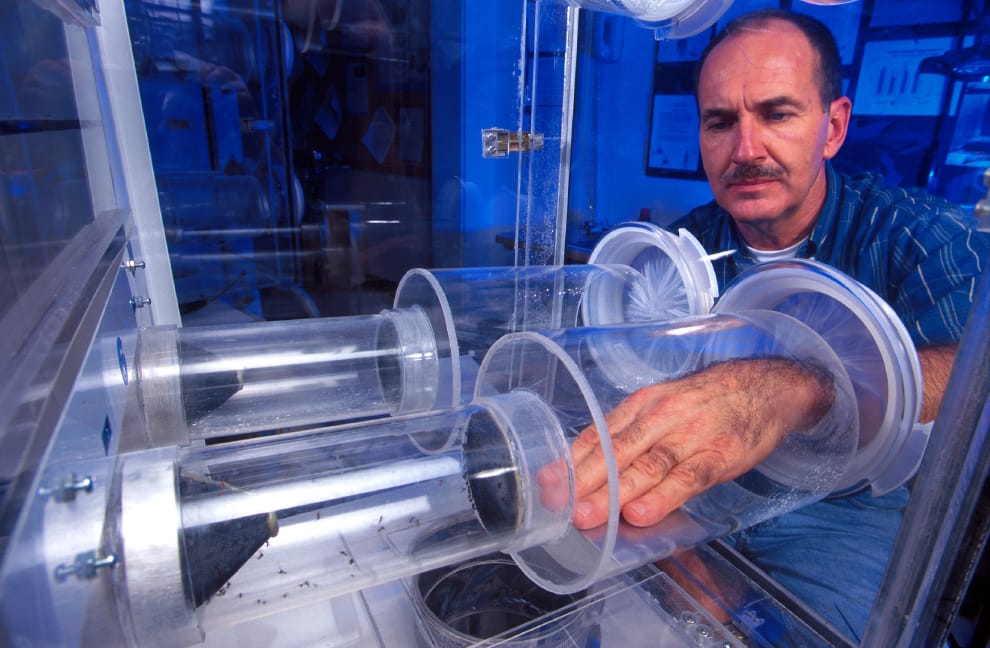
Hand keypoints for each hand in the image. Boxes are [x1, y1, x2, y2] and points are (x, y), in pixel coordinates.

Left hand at [561, 358, 834, 528]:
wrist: (767, 387)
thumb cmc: (707, 403)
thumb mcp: (664, 406)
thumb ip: (631, 435)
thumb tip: (591, 468)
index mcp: (642, 405)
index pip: (599, 434)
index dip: (571, 460)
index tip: (546, 483)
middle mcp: (662, 416)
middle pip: (616, 451)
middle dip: (584, 480)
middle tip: (559, 506)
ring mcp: (692, 434)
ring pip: (647, 465)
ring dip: (615, 492)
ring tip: (590, 515)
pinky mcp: (721, 453)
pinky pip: (688, 477)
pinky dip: (664, 496)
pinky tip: (642, 513)